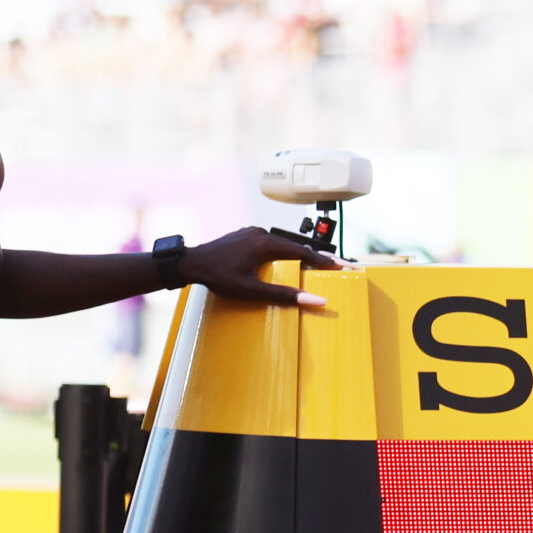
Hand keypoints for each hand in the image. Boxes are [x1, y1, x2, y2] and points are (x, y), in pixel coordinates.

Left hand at [180, 227, 343, 305]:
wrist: (191, 263)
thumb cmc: (218, 277)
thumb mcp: (252, 290)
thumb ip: (285, 295)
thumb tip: (314, 300)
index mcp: (266, 244)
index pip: (304, 252)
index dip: (324, 261)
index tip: (342, 266)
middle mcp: (261, 233)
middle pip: (296, 246)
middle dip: (315, 257)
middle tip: (334, 265)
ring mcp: (253, 232)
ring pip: (283, 244)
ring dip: (299, 254)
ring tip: (315, 264)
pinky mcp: (246, 235)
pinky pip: (271, 243)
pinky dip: (283, 252)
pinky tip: (287, 260)